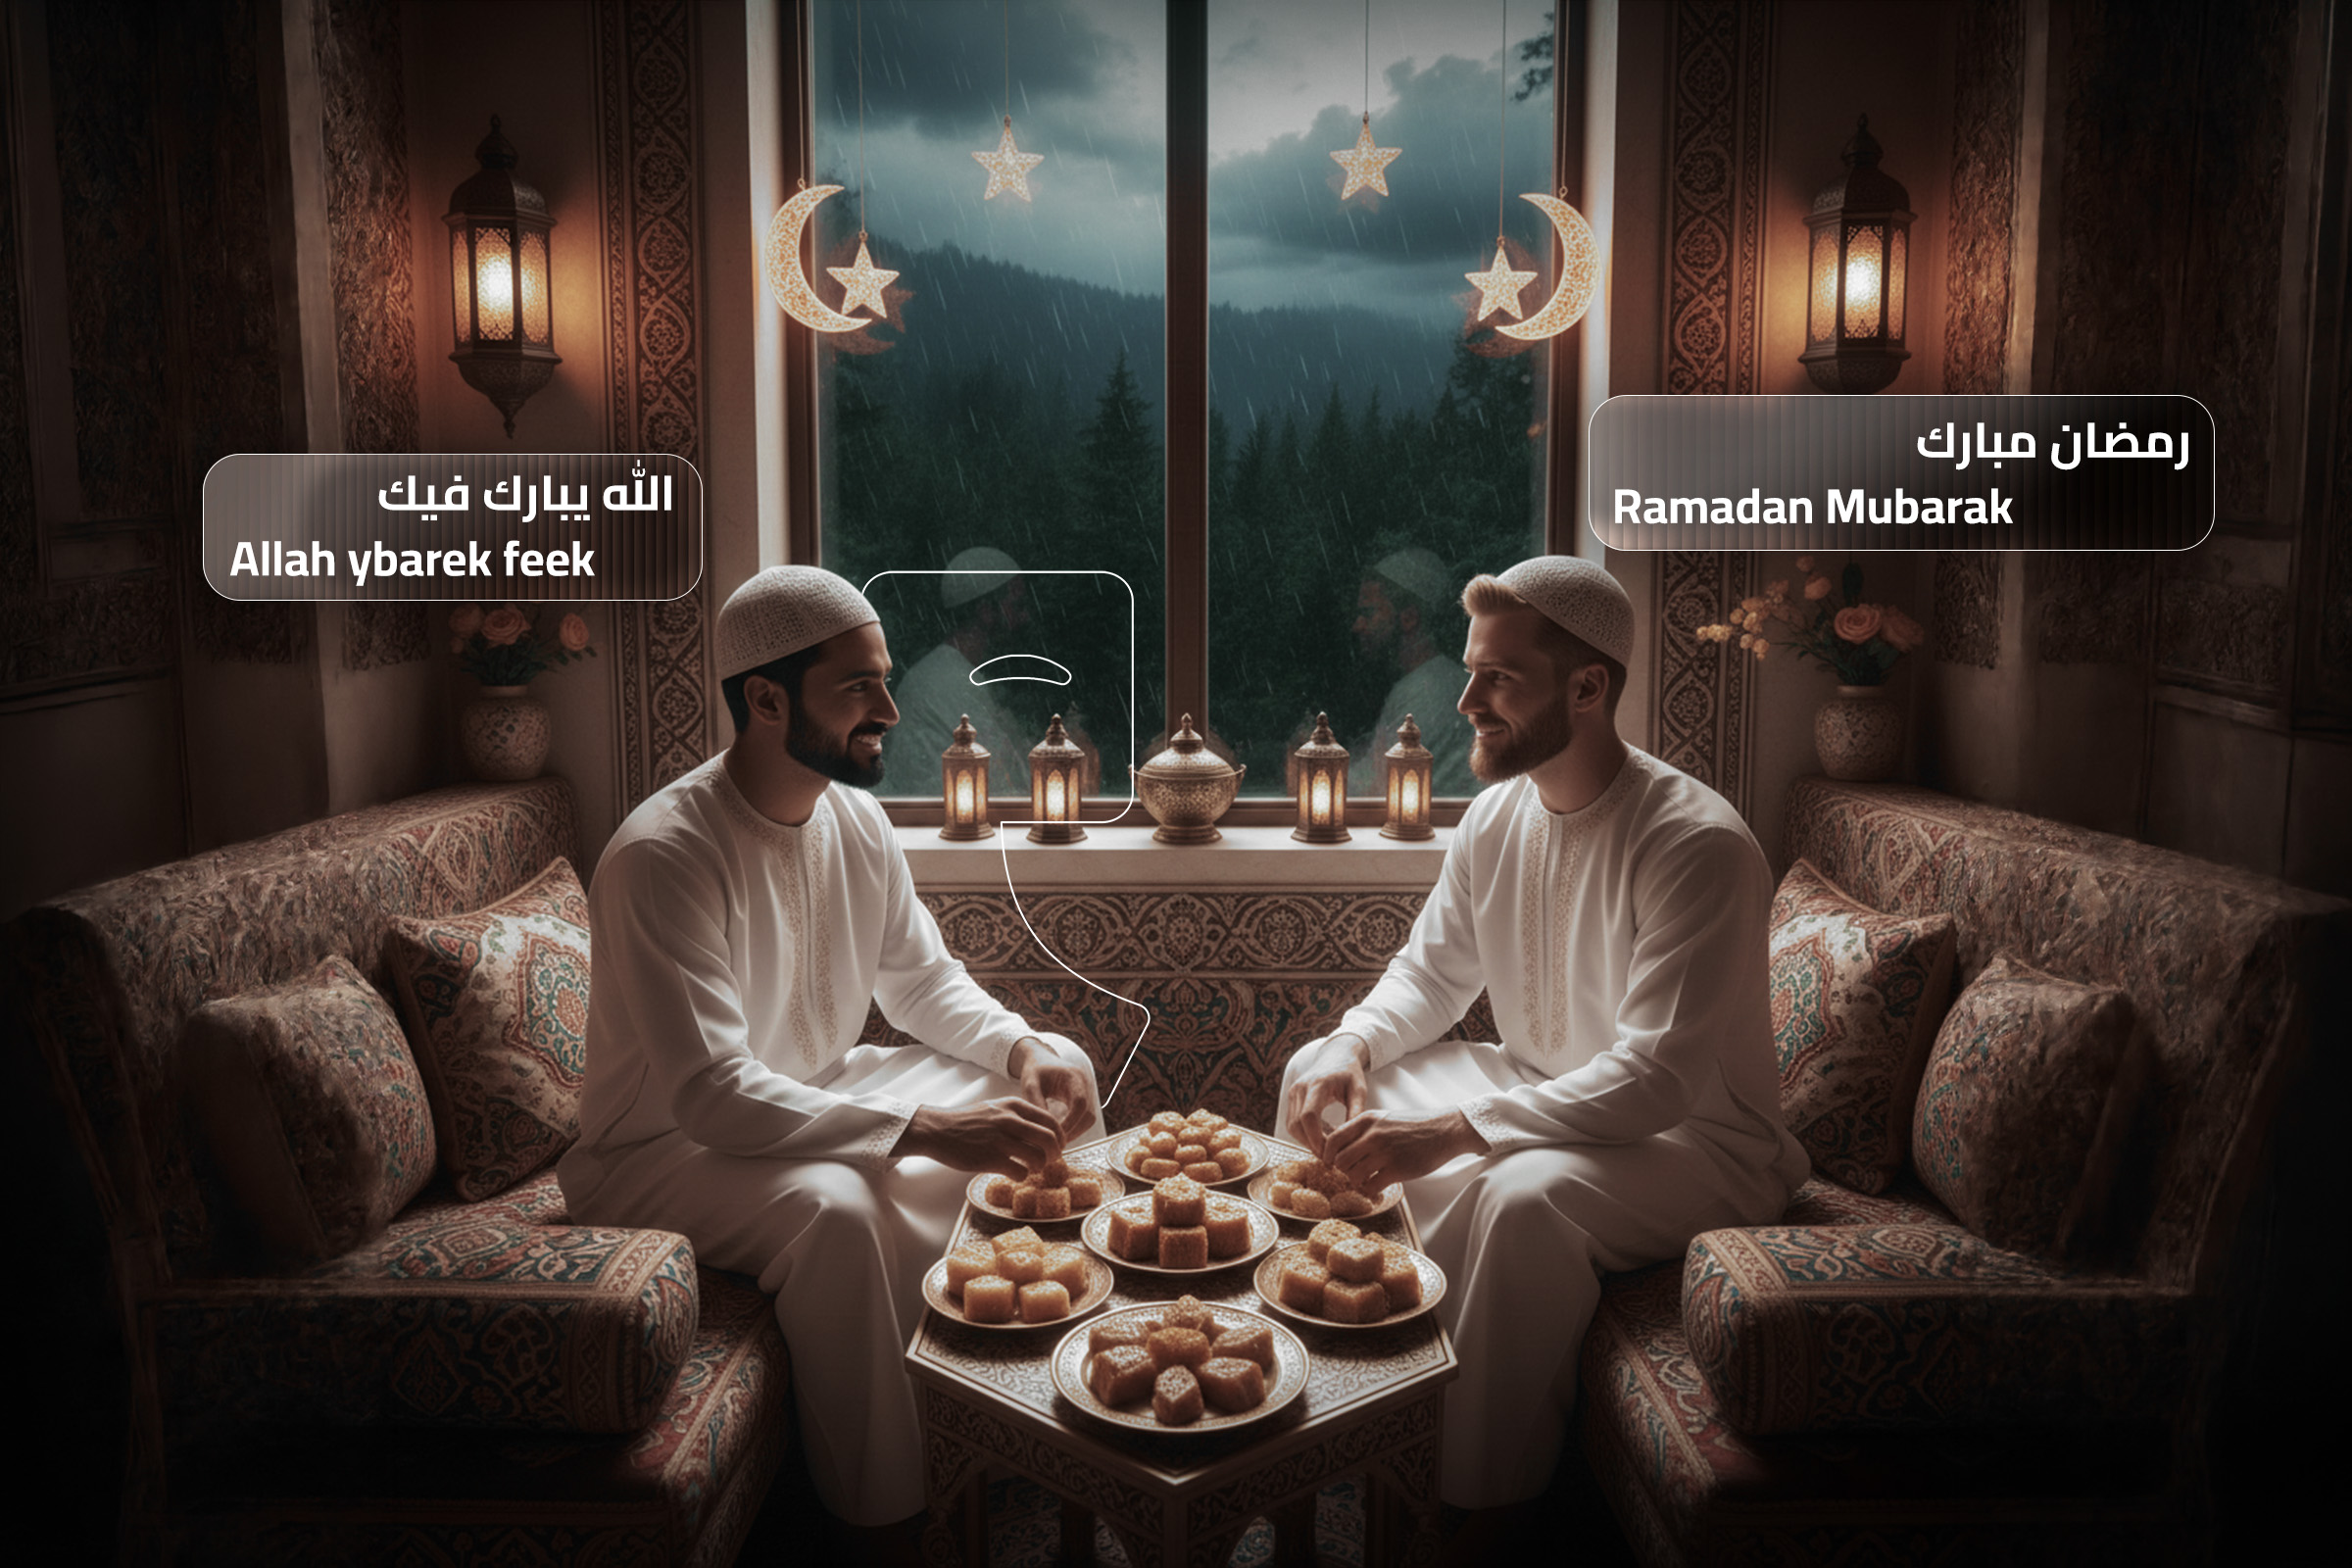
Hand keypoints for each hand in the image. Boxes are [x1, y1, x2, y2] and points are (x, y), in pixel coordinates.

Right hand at [894, 1097, 1061, 1176]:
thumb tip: (1041, 1130)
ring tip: (1031, 1169)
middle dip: (1055, 1154)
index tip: (1056, 1146)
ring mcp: (1001, 1140)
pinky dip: (1022, 1176)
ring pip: (1039, 1158)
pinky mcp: (991, 1159)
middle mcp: (1010, 1120)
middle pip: (1051, 1140)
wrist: (936, 1130)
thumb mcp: (994, 1108)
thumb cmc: (966, 1121)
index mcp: (1013, 1106)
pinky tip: (1014, 1174)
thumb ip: (1017, 1116)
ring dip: (1039, 1167)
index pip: (1051, 1121)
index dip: (1059, 1137)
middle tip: (1049, 1161)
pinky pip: (1020, 1172)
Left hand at [1009, 1036, 1093, 1143]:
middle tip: (1055, 1143)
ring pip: (1089, 1119)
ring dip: (1075, 1132)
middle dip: (1073, 1130)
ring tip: (1056, 1141)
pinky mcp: (1086, 1099)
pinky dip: (1075, 1128)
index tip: (1055, 1134)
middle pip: (1088, 1114)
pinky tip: (1059, 1134)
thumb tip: (1045, 1128)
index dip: (1070, 1121)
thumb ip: (1035, 1102)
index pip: (1079, 1103)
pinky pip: (1085, 1118)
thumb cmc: (1034, 1070)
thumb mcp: (1030, 1084)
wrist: (1041, 1059)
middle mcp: (1085, 1083)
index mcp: (1073, 1075)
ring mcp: (1088, 1091)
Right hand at [1283, 1033, 1370, 1158]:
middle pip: (1296, 1124)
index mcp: (1318, 1084)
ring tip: (1326, 1149)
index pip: (1309, 1116)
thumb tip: (1352, 1139)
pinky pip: (1292, 1121)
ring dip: (1306, 1141)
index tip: (1330, 1152)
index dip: (1316, 1137)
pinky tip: (1321, 1138)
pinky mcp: (1292, 1097)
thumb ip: (1356, 1112)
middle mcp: (1300, 1087)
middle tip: (1329, 1157)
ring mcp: (1293, 1092)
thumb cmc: (1350, 1073)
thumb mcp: (1359, 1090)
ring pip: (1291, 1125)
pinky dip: (1304, 1134)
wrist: (1336, 1056)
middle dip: (1311, 1144)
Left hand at [1323, 1108, 1483, 1190]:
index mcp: (1367, 1120)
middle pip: (1340, 1160)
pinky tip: (1377, 1186)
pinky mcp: (1397, 1169)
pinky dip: (1371, 1190)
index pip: (1333, 1139)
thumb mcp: (1383, 1118)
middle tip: (1353, 1172)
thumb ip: (1362, 1129)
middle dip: (1343, 1170)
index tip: (1331, 1162)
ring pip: (1353, 1175)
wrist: (1443, 1130)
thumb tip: (1340, 1146)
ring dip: (1357, 1182)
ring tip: (1367, 1179)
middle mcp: (1372, 1135)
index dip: (1327, 1155)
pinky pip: (1371, 1186)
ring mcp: (1384, 1153)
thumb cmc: (1413, 1125)